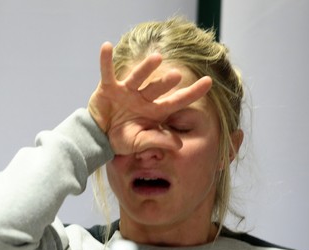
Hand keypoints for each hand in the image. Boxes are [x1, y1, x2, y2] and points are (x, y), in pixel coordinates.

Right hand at [88, 42, 211, 154]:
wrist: (99, 137)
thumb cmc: (122, 139)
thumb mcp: (141, 143)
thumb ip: (159, 141)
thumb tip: (180, 145)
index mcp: (155, 110)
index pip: (177, 100)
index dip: (192, 92)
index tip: (209, 82)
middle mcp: (143, 97)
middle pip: (157, 88)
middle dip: (166, 82)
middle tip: (176, 76)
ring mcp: (126, 90)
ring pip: (138, 77)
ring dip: (146, 68)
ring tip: (157, 58)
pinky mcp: (108, 88)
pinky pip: (107, 72)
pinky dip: (105, 60)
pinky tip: (107, 46)